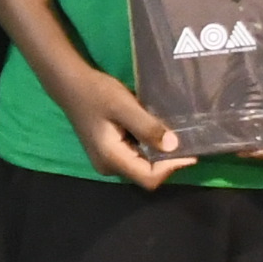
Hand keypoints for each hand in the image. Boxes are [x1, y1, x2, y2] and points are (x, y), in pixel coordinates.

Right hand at [51, 59, 187, 188]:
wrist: (70, 84)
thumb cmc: (96, 92)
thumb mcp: (124, 105)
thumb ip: (147, 127)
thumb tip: (174, 146)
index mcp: (112, 158)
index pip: (149, 177)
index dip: (172, 167)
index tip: (191, 152)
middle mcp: (109, 166)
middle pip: (146, 174)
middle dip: (168, 161)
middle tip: (187, 141)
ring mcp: (108, 161)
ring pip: (142, 166)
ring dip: (159, 154)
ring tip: (175, 135)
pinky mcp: (109, 152)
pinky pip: (135, 157)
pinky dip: (149, 148)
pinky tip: (155, 131)